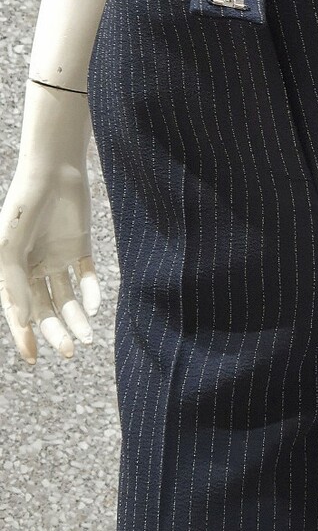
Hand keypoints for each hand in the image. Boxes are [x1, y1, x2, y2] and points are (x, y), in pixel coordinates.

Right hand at [0, 161, 100, 362]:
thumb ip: (14, 281)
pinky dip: (91, 292)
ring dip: (76, 318)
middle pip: (44, 309)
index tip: (34, 358)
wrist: (53, 171)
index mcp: (10, 269)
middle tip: (70, 351)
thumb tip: (22, 318)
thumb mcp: (12, 246)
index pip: (17, 310)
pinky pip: (86, 276)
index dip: (24, 335)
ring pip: (67, 297)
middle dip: (55, 331)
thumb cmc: (24, 205)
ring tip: (86, 337)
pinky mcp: (79, 246)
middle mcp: (33, 267)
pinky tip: (94, 305)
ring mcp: (56, 257)